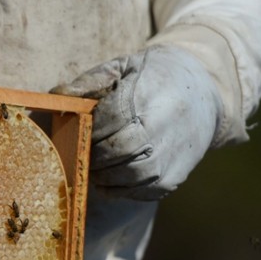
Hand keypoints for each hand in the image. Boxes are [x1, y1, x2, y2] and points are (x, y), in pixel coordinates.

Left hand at [52, 46, 220, 199]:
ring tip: (94, 164)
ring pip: (129, 176)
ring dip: (102, 174)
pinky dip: (120, 189)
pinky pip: (142, 192)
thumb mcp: (123, 67)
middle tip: (80, 151)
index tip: (77, 128)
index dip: (87, 128)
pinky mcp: (175, 177)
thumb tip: (55, 97)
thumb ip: (88, 82)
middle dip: (92, 154)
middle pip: (117, 151)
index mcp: (149, 96)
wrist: (205, 92)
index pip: (108, 120)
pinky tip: (112, 176)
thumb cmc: (152, 77)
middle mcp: (164, 127)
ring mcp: (172, 156)